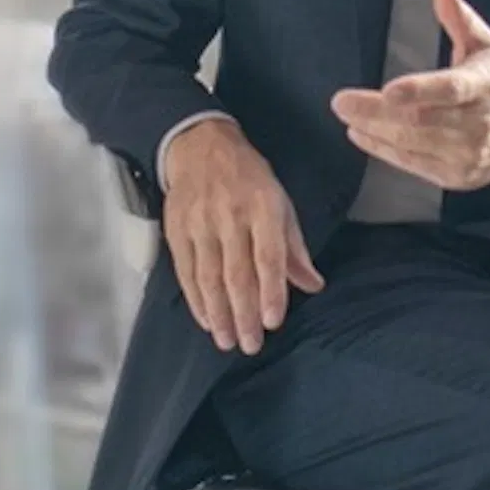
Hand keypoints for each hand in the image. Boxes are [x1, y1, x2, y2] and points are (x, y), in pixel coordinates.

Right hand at [159, 116, 321, 356]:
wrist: (201, 144)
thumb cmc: (248, 177)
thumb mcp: (280, 202)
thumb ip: (294, 247)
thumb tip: (313, 284)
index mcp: (263, 206)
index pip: (268, 256)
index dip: (271, 292)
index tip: (273, 322)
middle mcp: (230, 215)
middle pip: (237, 273)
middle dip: (244, 314)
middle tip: (251, 344)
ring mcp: (200, 222)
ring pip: (209, 276)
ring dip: (218, 313)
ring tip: (227, 341)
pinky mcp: (176, 229)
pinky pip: (185, 271)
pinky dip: (195, 299)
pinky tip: (206, 320)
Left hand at [328, 0, 489, 194]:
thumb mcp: (485, 45)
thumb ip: (460, 18)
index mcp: (483, 86)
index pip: (450, 90)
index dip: (418, 91)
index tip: (388, 90)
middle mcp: (477, 122)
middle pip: (421, 121)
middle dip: (376, 112)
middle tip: (343, 103)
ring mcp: (468, 153)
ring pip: (414, 144)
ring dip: (374, 132)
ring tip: (348, 117)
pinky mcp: (457, 176)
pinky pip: (414, 164)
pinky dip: (384, 150)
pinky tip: (363, 135)